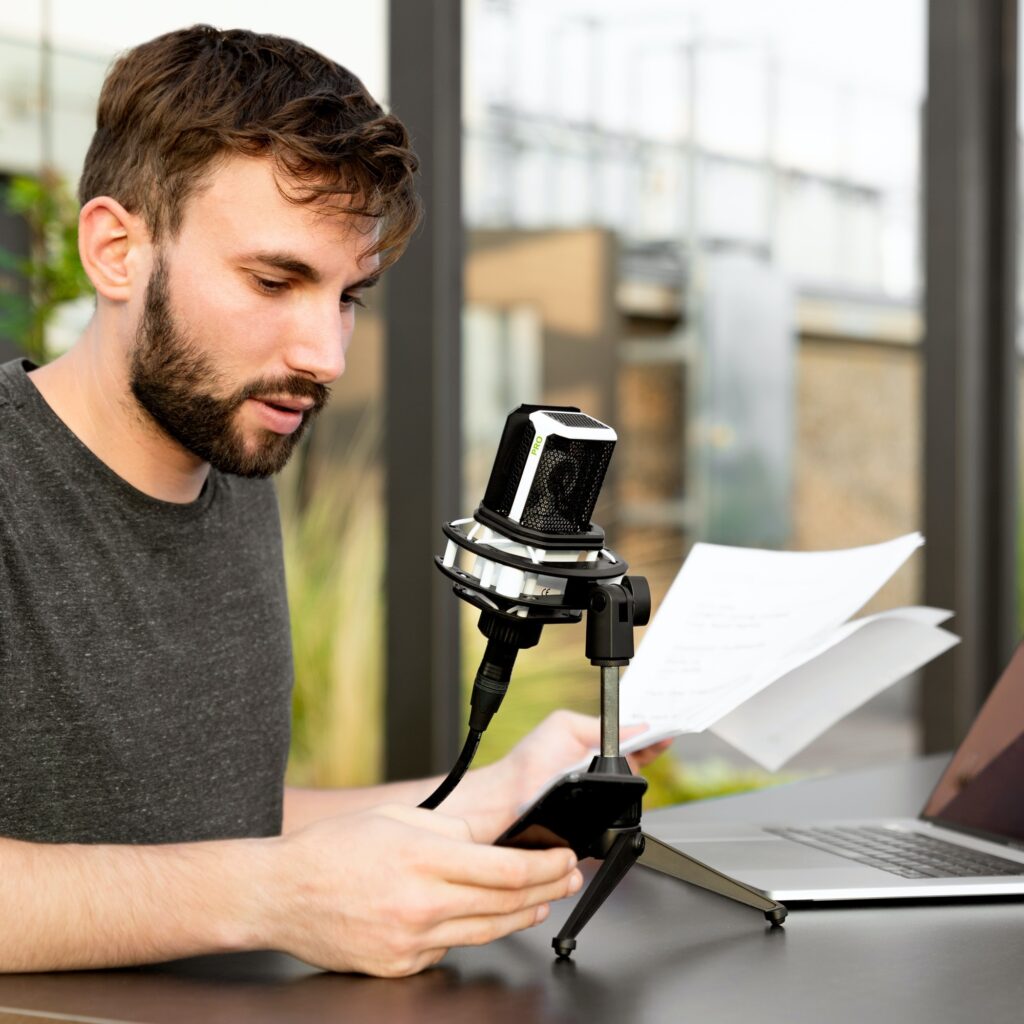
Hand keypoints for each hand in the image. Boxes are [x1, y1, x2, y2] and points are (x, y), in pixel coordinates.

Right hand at [265, 803, 582, 976]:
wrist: (281, 893)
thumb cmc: (333, 850)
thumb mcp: (396, 818)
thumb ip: (450, 830)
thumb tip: (488, 842)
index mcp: (421, 857)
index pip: (505, 870)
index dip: (545, 866)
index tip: (563, 858)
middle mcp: (419, 902)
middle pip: (504, 903)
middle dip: (547, 889)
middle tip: (568, 878)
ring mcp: (409, 939)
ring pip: (484, 932)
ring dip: (521, 917)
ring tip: (542, 903)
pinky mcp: (398, 964)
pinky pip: (448, 949)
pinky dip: (470, 932)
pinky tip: (483, 919)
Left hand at [462, 711, 672, 839]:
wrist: (509, 800)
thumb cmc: (529, 763)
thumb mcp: (564, 727)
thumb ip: (598, 724)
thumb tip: (634, 725)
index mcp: (594, 746)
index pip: (632, 737)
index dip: (651, 730)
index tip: (668, 720)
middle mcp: (602, 772)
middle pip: (641, 759)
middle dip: (654, 745)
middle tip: (665, 731)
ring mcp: (603, 797)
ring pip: (636, 785)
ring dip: (644, 768)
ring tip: (655, 745)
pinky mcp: (601, 819)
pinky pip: (623, 810)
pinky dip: (631, 797)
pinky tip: (633, 780)